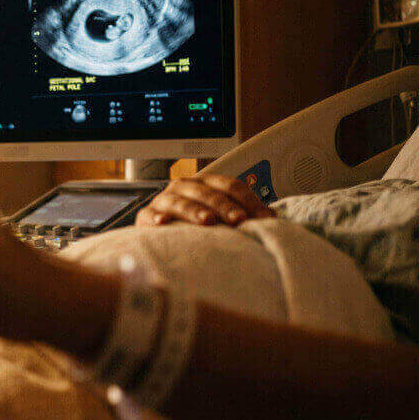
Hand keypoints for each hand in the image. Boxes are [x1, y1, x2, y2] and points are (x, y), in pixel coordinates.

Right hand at [136, 174, 274, 226]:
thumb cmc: (194, 226)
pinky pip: (150, 215)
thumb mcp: (220, 217)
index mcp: (205, 183)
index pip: (229, 185)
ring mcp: (165, 200)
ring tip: (207, 221)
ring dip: (194, 211)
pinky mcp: (146, 216)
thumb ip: (243, 214)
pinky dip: (156, 218)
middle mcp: (185, 187)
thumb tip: (272, 217)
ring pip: (180, 201)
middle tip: (238, 220)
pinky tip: (163, 224)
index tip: (261, 217)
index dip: (246, 200)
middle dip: (224, 206)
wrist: (162, 235)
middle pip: (206, 192)